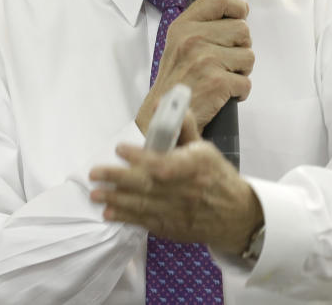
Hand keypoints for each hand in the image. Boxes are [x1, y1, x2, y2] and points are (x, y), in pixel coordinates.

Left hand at [90, 114, 262, 253]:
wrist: (236, 215)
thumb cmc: (216, 176)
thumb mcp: (205, 148)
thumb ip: (183, 127)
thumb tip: (166, 103)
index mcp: (195, 165)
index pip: (165, 162)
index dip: (141, 157)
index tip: (120, 149)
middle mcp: (185, 189)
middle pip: (147, 184)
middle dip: (118, 178)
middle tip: (95, 173)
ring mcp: (178, 211)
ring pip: (142, 204)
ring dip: (116, 199)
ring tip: (96, 193)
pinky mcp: (172, 227)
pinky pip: (145, 222)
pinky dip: (126, 217)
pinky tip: (109, 212)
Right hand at [137, 0, 253, 134]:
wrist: (163, 114)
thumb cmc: (176, 79)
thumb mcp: (178, 42)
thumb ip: (202, 25)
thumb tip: (238, 13)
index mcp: (183, 26)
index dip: (237, 7)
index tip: (240, 16)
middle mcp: (193, 39)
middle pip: (242, 29)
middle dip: (240, 47)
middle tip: (226, 60)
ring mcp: (205, 60)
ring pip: (249, 56)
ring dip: (241, 70)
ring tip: (222, 76)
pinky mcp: (217, 82)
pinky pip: (246, 82)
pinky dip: (239, 92)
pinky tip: (222, 94)